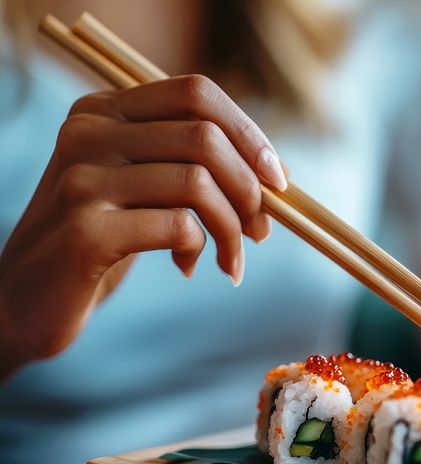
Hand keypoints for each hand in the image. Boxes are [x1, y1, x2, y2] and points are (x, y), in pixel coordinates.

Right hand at [0, 75, 286, 378]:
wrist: (30, 299)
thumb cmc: (103, 240)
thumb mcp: (144, 189)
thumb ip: (193, 165)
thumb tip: (275, 177)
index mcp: (103, 110)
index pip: (197, 93)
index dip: (250, 134)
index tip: (277, 182)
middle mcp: (87, 133)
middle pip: (205, 138)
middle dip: (249, 191)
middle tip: (258, 232)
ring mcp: (81, 179)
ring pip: (198, 184)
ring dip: (232, 230)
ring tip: (228, 259)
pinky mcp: (86, 230)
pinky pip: (178, 226)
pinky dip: (202, 249)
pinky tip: (191, 266)